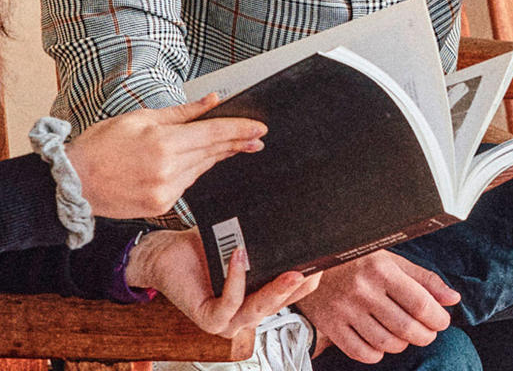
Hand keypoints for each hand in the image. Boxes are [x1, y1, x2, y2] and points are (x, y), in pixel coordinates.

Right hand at [66, 93, 266, 218]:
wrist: (74, 182)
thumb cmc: (101, 146)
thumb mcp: (140, 117)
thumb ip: (182, 112)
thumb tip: (212, 100)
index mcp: (163, 143)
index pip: (213, 133)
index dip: (239, 130)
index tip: (259, 128)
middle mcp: (168, 169)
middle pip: (213, 152)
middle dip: (237, 143)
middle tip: (256, 137)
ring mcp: (166, 190)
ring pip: (202, 168)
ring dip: (216, 155)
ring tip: (232, 145)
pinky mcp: (163, 205)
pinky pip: (188, 184)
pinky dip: (193, 170)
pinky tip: (193, 162)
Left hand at [125, 228, 321, 337]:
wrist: (165, 253)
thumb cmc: (202, 249)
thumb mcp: (241, 244)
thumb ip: (264, 242)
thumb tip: (291, 215)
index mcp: (259, 298)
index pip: (293, 295)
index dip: (309, 281)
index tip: (323, 260)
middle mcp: (247, 315)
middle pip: (280, 304)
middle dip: (299, 287)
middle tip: (313, 268)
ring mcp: (228, 321)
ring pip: (259, 308)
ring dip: (275, 289)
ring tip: (290, 271)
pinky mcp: (209, 319)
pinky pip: (229, 303)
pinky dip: (236, 280)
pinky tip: (240, 257)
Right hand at [297, 250, 460, 363]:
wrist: (310, 263)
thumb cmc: (358, 261)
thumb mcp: (391, 260)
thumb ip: (424, 279)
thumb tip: (453, 299)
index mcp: (381, 270)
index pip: (420, 303)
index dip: (438, 318)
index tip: (441, 320)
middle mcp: (363, 291)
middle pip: (406, 328)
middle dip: (425, 335)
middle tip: (427, 331)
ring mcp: (345, 310)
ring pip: (387, 343)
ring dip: (403, 344)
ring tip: (404, 334)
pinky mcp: (330, 326)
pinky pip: (362, 353)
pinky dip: (377, 353)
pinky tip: (380, 342)